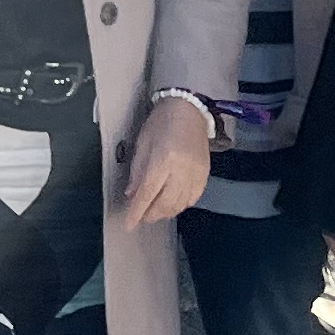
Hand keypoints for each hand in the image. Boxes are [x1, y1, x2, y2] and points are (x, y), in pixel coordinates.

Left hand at [116, 94, 216, 226]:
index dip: (137, 211)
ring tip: (154, 212)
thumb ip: (137, 171)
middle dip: (151, 214)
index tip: (129, 224)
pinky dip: (181, 205)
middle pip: (165, 203)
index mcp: (163, 159)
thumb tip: (131, 194)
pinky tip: (172, 204)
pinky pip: (193, 198)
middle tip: (141, 217)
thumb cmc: (162, 122)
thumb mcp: (142, 143)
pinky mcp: (205, 175)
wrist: (189, 110)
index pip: (148, 193)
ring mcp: (196, 173)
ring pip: (180, 204)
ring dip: (165, 212)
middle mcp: (182, 169)